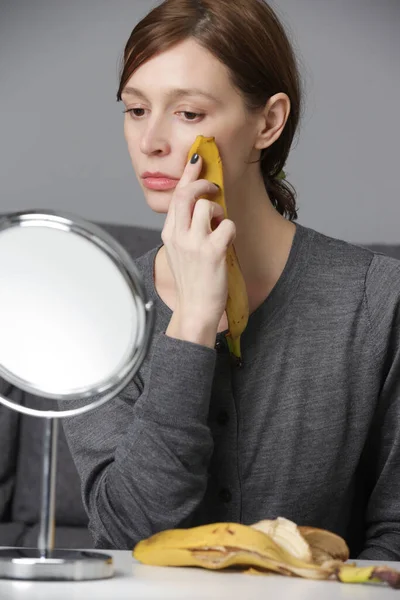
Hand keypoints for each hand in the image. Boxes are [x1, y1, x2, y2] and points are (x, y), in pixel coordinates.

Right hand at [162, 154, 235, 346]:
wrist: (195, 308)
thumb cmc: (193, 279)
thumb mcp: (180, 251)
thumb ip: (186, 228)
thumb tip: (201, 204)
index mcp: (169, 233)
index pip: (176, 195)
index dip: (188, 173)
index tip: (197, 157)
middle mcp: (178, 235)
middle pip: (187, 194)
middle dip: (202, 181)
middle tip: (214, 184)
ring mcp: (194, 244)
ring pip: (208, 206)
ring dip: (219, 211)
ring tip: (219, 226)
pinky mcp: (212, 252)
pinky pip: (227, 225)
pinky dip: (231, 229)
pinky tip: (227, 242)